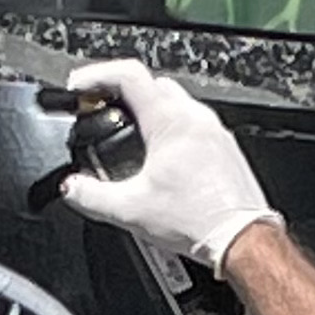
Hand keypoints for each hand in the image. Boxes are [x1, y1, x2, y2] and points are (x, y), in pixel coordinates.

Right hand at [59, 59, 280, 273]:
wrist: (242, 240)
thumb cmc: (201, 222)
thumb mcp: (132, 211)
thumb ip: (93, 198)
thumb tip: (72, 188)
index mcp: (169, 120)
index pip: (128, 74)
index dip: (97, 74)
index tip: (81, 85)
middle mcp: (195, 117)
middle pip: (152, 85)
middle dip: (124, 95)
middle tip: (105, 113)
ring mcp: (214, 131)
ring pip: (176, 104)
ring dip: (151, 114)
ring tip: (134, 139)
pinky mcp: (226, 148)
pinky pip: (195, 126)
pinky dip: (174, 133)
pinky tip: (166, 161)